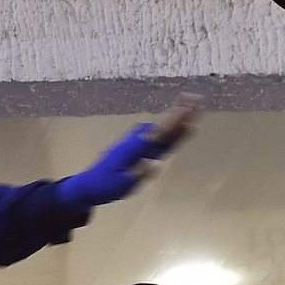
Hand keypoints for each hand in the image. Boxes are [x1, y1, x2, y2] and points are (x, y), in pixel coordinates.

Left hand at [57, 95, 202, 209]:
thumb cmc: (105, 186)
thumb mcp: (122, 185)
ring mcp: (136, 143)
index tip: (188, 112)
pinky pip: (157, 137)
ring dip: (175, 118)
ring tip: (190, 106)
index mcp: (134, 149)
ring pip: (161, 130)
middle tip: (195, 97)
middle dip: (180, 113)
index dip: (175, 123)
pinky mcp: (136, 148)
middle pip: (164, 127)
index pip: (160, 135)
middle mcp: (137, 142)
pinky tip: (176, 126)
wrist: (89, 184)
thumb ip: (138, 174)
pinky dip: (168, 130)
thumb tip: (153, 164)